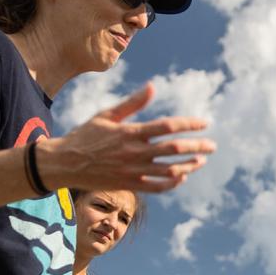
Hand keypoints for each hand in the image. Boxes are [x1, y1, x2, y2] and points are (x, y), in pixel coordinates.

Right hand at [37, 84, 215, 192]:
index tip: (204, 123)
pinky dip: (173, 183)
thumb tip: (152, 86)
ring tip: (201, 161)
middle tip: (212, 145)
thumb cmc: (85, 135)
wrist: (63, 163)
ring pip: (170, 170)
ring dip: (189, 166)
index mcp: (130, 132)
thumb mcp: (106, 115)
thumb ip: (132, 103)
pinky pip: (158, 187)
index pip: (168, 126)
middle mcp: (134, 152)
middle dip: (197, 146)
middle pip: (174, 149)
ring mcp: (133, 171)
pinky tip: (182, 176)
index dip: (189, 124)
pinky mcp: (129, 185)